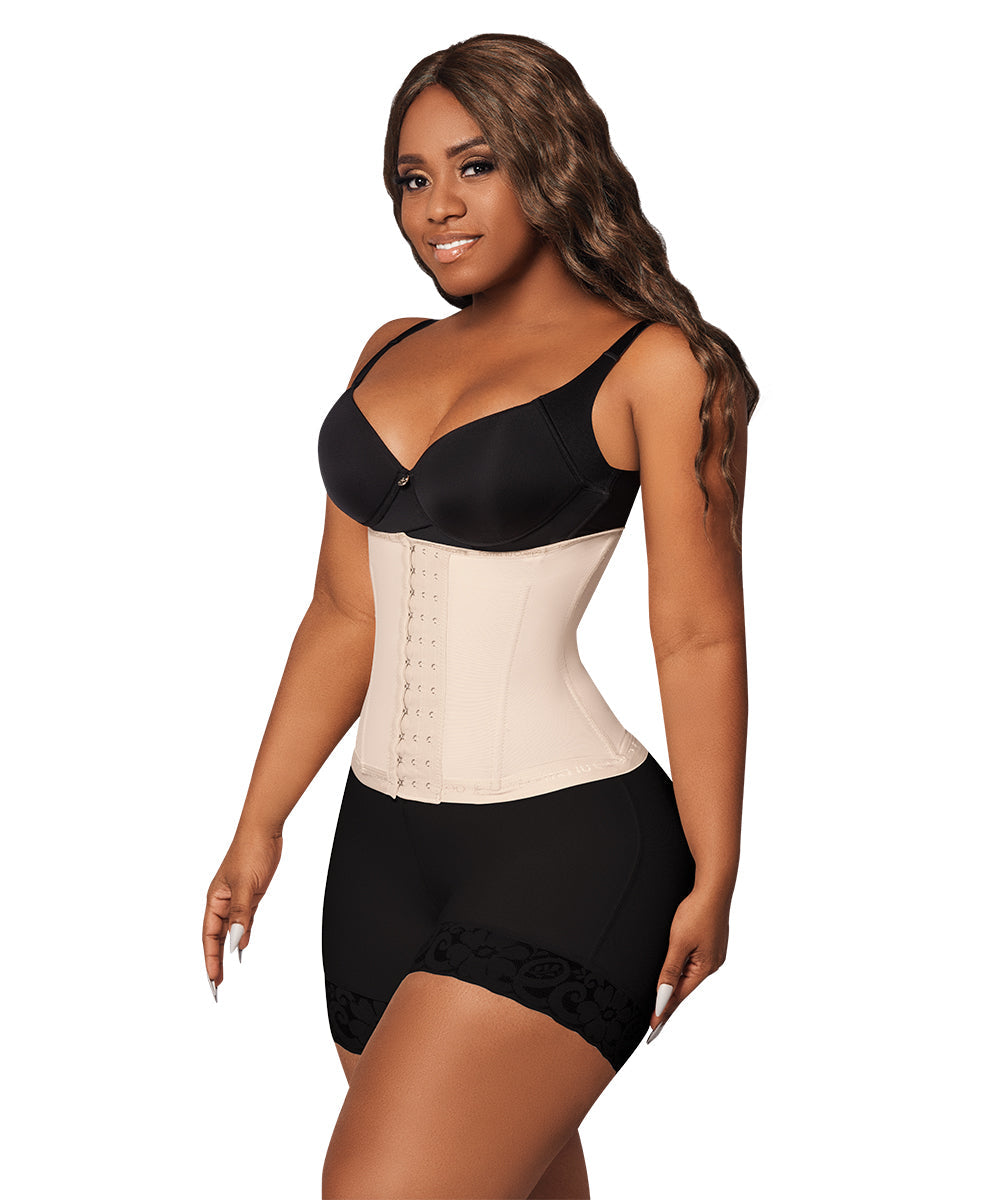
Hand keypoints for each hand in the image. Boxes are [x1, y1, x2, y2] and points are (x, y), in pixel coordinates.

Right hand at [202, 825, 282, 999]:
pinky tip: (242, 945)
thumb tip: (234, 941)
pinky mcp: (250, 894)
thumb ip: (240, 914)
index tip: (212, 979)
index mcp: (215, 899)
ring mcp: (236, 898)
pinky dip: (242, 933)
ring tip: (225, 971)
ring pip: (230, 930)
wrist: (264, 830)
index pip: (209, 936)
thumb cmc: (250, 851)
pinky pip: (243, 920)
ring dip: (228, 949)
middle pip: (216, 937)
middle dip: (215, 960)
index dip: (210, 958)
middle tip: (216, 984)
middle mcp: (222, 901)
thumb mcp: (245, 886)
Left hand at [646, 884, 729, 1040]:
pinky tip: (676, 975)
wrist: (713, 887)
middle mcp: (712, 963)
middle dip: (670, 1001)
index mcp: (706, 967)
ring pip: (689, 975)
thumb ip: (670, 971)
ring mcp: (713, 953)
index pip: (680, 995)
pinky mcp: (711, 943)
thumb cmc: (696, 912)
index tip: (653, 1027)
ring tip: (661, 1002)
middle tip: (653, 1019)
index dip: (665, 1011)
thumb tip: (664, 997)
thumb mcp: (678, 943)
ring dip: (675, 986)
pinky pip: (693, 964)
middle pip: (685, 987)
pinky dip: (682, 972)